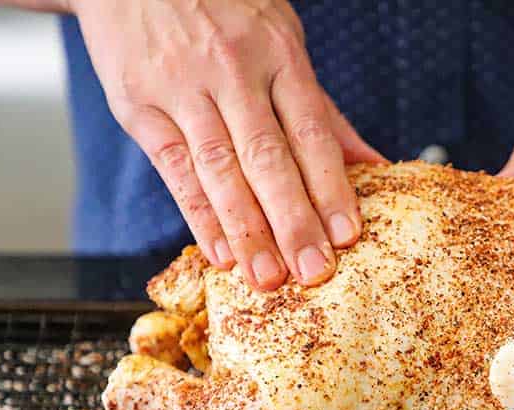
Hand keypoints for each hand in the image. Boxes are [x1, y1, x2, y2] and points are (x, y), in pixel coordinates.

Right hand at [70, 0, 384, 289]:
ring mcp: (182, 88)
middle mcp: (230, 70)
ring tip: (268, 277)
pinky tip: (220, 251)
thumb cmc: (222, 9)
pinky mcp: (139, 106)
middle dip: (294, 221)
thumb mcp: (281, 41)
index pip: (310, 132)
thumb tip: (374, 165)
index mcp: (277, 54)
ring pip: (220, 170)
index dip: (329, 187)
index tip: (347, 235)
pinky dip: (198, 215)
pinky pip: (174, 168)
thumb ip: (321, 110)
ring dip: (246, 231)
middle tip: (313, 271)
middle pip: (268, 158)